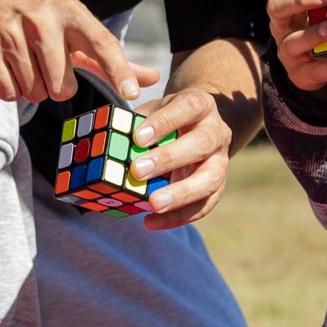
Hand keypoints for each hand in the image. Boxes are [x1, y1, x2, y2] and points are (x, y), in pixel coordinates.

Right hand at [0, 0, 158, 106]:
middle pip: (63, 86)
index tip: (132, 91)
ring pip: (34, 93)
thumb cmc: (39, 18)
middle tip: (45, 65)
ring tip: (24, 61)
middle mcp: (42, 20)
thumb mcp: (74, 27)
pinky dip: (10, 89)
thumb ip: (110, 57)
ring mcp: (11, 33)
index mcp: (71, 12)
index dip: (118, 69)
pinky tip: (6, 65)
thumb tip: (153, 77)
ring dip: (31, 87)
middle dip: (56, 86)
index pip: (101, 42)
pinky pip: (9, 94)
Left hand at [126, 86, 230, 229]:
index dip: (165, 122)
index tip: (138, 138)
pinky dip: (178, 216)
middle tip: (138, 171)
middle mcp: (217, 131)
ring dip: (181, 194)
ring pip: (211, 178)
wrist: (198, 126)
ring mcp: (221, 160)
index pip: (188, 108)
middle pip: (202, 143)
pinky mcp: (219, 185)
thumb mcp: (153, 110)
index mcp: (200, 105)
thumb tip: (104, 143)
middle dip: (169, 158)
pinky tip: (152, 222)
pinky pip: (204, 204)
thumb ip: (135, 122)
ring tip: (153, 205)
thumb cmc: (167, 118)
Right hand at [266, 0, 326, 93]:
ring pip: (291, 42)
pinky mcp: (300, 75)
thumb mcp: (320, 10)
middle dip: (299, 0)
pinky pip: (314, 71)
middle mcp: (281, 26)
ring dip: (311, 34)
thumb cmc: (320, 27)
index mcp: (286, 5)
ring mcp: (288, 52)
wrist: (316, 68)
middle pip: (276, 8)